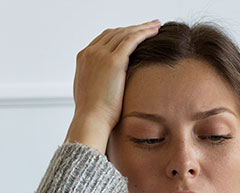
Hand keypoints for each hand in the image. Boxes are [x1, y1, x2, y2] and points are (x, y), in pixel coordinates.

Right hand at [65, 19, 160, 152]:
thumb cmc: (94, 113)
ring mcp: (101, 54)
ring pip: (125, 33)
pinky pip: (132, 40)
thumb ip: (97, 79)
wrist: (91, 119)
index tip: (135, 34)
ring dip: (142, 27)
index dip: (121, 34)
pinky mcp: (113, 61)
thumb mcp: (91, 91)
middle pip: (115, 32)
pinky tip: (154, 31)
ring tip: (156, 25)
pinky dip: (144, 32)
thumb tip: (106, 81)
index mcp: (84, 58)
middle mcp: (90, 52)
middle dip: (133, 28)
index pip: (105, 38)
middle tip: (149, 25)